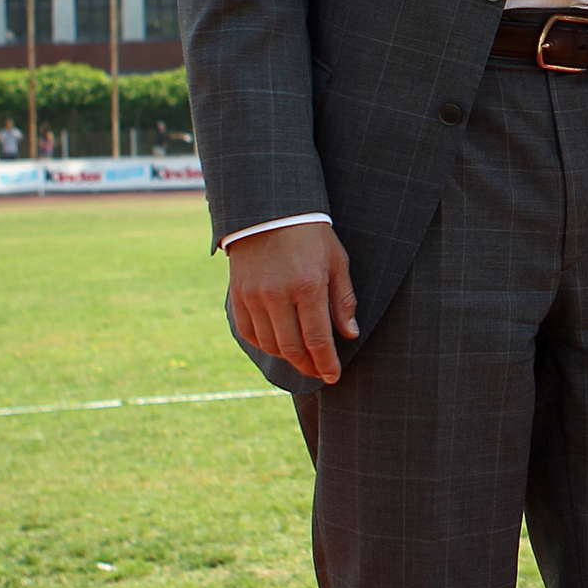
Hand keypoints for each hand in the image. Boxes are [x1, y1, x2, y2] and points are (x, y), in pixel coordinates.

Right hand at [228, 224, 357, 384]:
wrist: (269, 211)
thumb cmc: (311, 235)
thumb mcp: (337, 261)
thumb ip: (343, 300)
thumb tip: (349, 334)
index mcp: (307, 286)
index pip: (317, 338)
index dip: (326, 362)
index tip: (334, 376)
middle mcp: (277, 295)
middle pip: (292, 347)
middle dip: (309, 366)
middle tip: (320, 374)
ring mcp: (253, 297)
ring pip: (269, 344)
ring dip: (288, 358)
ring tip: (303, 360)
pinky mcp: (237, 296)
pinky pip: (248, 332)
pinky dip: (264, 344)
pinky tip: (279, 345)